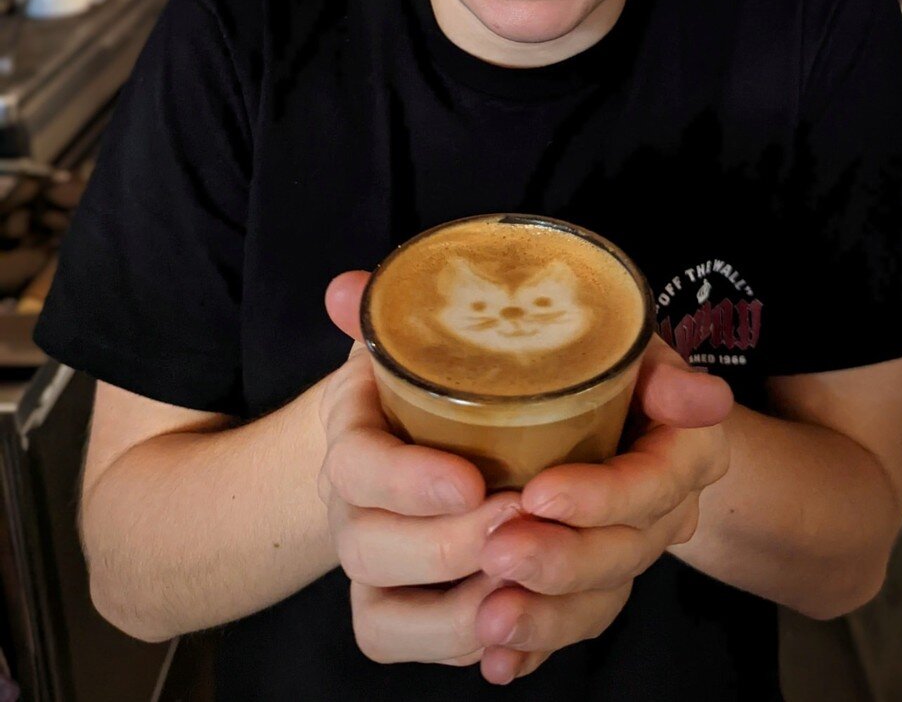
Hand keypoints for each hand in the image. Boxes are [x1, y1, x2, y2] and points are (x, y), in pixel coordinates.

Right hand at [320, 272, 520, 668]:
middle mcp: (350, 511)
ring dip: (458, 613)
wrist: (406, 440)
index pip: (356, 465)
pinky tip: (516, 634)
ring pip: (385, 617)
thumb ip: (393, 308)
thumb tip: (344, 285)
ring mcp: (372, 567)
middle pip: (370, 549)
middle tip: (524, 520)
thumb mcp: (416, 340)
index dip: (407, 480)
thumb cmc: (429, 381)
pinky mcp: (397, 611)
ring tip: (524, 583)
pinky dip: (462, 647)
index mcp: (353, 438)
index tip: (469, 479)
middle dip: (450, 546)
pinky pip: (413, 648)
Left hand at [474, 335, 732, 683]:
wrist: (616, 405)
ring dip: (545, 618)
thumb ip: (664, 371)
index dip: (601, 496)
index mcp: (685, 452)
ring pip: (599, 601)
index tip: (538, 493)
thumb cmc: (615, 363)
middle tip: (498, 552)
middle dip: (562, 561)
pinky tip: (499, 663)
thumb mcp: (639, 349)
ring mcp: (628, 552)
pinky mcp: (593, 582)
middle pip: (624, 553)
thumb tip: (701, 397)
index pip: (652, 484)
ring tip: (489, 619)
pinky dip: (536, 649)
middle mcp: (664, 512)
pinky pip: (572, 626)